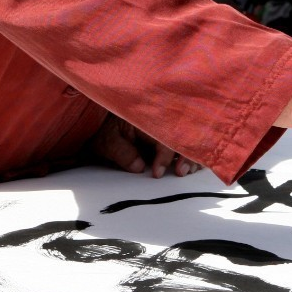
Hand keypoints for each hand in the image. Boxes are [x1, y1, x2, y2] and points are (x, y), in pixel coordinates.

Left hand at [87, 113, 202, 177]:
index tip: (157, 173)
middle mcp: (160, 118)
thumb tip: (139, 167)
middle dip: (186, 155)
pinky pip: (184, 139)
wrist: (100, 120)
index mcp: (146, 117)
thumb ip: (122, 152)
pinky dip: (189, 152)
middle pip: (182, 134)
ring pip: (187, 137)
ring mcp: (165, 124)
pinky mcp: (167, 132)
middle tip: (181, 172)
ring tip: (186, 171)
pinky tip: (189, 165)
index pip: (163, 136)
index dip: (164, 156)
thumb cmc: (104, 129)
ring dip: (191, 154)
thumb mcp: (107, 141)